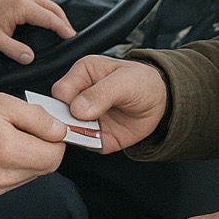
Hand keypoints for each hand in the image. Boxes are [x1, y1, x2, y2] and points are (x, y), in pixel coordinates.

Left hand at [0, 0, 75, 62]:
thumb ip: (13, 50)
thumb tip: (29, 57)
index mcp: (22, 6)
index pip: (50, 17)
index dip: (62, 28)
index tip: (71, 37)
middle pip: (55, 9)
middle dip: (65, 22)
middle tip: (71, 36)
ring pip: (51, 4)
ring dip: (59, 17)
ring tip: (64, 30)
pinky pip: (44, 3)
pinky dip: (52, 13)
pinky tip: (52, 21)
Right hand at [0, 93, 67, 197]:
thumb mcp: (4, 103)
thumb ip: (38, 118)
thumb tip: (61, 131)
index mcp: (8, 152)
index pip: (55, 156)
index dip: (56, 139)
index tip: (47, 127)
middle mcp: (2, 176)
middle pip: (46, 167)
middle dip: (44, 147)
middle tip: (25, 129)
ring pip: (33, 174)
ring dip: (30, 157)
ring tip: (10, 138)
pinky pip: (17, 180)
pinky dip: (17, 165)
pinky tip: (1, 150)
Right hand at [52, 54, 166, 152]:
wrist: (160, 103)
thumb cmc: (142, 83)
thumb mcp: (125, 82)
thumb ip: (101, 93)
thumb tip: (77, 109)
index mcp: (82, 74)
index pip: (60, 91)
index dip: (66, 103)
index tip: (80, 112)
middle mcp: (79, 95)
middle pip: (58, 113)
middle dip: (69, 122)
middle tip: (89, 123)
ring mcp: (84, 117)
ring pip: (66, 131)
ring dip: (79, 135)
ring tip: (98, 129)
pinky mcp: (92, 134)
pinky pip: (82, 145)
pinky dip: (89, 145)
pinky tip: (101, 137)